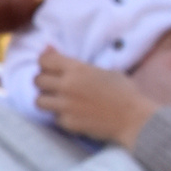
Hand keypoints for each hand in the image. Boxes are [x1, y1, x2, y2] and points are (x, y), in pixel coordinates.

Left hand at [33, 49, 159, 146]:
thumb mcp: (103, 71)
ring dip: (47, 100)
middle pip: (37, 80)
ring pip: (38, 100)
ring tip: (59, 101)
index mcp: (77, 69)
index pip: (44, 60)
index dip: (45, 63)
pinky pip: (54, 117)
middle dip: (44, 82)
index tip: (51, 68)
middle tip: (55, 86)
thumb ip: (74, 63)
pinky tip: (74, 115)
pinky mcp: (67, 122)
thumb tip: (48, 48)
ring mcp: (65, 105)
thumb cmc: (123, 92)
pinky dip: (61, 116)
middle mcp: (67, 86)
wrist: (134, 119)